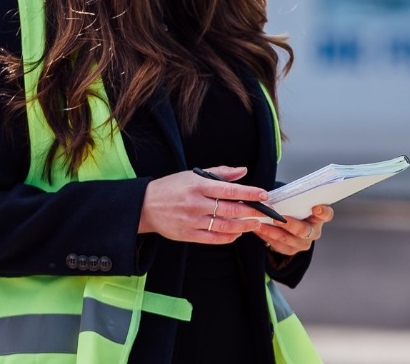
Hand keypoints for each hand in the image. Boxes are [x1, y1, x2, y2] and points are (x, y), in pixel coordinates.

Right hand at [138, 166, 267, 243]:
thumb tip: (242, 171)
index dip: (250, 192)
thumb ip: (219, 173)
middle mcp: (196, 203)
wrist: (145, 206)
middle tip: (265, 212)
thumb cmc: (171, 187)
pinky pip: (213, 239)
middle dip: (251, 212)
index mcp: (198, 186)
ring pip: (225, 226)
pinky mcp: (188, 235)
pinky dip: (228, 237)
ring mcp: (192, 221)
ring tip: (255, 224)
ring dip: (243, 226)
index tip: (264, 194)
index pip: (230, 189)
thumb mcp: (192, 174)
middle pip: (231, 209)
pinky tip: (236, 234)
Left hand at [255, 204, 333, 255]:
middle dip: (288, 224)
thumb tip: (277, 194)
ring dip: (271, 231)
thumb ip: (294, 199)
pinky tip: (258, 230)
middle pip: (303, 230)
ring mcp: (303, 243)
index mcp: (319, 218)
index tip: (315, 208)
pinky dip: (266, 236)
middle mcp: (314, 232)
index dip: (322, 212)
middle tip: (276, 218)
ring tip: (259, 224)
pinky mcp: (291, 250)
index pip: (326, 215)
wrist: (290, 226)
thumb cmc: (294, 209)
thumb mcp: (297, 203)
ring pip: (287, 239)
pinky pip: (277, 245)